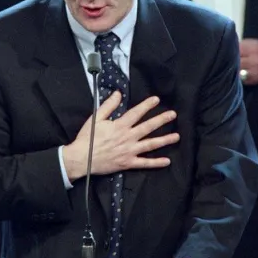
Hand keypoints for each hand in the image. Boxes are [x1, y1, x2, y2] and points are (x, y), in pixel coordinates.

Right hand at [62, 92, 178, 180]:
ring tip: (176, 137)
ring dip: (164, 140)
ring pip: (150, 145)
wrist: (81, 159)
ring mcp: (129, 151)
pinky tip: (167, 161)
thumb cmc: (87, 138)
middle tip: (173, 115)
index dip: (147, 105)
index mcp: (120, 126)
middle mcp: (127, 137)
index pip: (136, 113)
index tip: (157, 99)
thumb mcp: (95, 118)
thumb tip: (118, 94)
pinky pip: (144, 163)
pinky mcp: (128, 163)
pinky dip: (156, 163)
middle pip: (148, 127)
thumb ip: (108, 105)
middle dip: (161, 120)